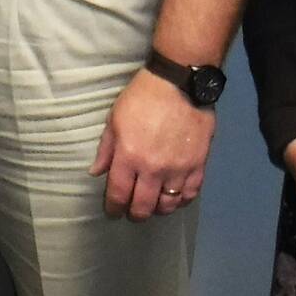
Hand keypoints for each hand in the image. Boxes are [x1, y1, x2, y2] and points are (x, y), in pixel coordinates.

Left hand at [89, 67, 216, 220]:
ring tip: (155, 204)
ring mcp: (178, 169)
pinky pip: (191, 194)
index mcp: (129, 156)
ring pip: (168, 204)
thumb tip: (96, 172)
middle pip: (143, 206)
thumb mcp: (115, 118)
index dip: (114, 207)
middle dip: (135, 213)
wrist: (179, 82)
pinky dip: (182, 200)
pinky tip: (176, 197)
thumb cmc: (142, 97)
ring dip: (159, 209)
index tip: (113, 211)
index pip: (119, 194)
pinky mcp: (198, 164)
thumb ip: (106, 149)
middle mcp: (153, 169)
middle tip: (133, 211)